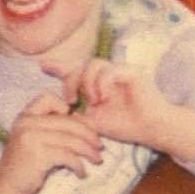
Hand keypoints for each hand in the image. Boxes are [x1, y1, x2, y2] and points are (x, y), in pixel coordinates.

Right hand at [0, 92, 105, 193]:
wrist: (5, 187)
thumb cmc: (24, 165)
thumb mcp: (33, 140)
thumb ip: (51, 128)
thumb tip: (86, 123)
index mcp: (25, 116)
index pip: (48, 98)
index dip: (66, 107)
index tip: (77, 123)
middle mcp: (27, 123)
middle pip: (68, 121)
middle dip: (89, 134)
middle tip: (99, 146)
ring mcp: (31, 138)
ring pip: (71, 139)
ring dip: (88, 151)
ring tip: (96, 160)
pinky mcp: (38, 155)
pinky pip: (68, 156)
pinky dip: (79, 165)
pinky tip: (82, 173)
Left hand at [66, 60, 194, 161]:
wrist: (151, 129)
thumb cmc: (126, 126)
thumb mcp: (94, 121)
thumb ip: (78, 114)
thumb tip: (59, 111)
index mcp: (98, 83)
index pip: (76, 70)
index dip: (59, 68)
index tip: (43, 67)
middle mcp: (107, 74)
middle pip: (81, 65)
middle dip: (71, 80)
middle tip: (72, 99)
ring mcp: (119, 71)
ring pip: (93, 63)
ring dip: (87, 83)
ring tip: (93, 102)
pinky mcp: (130, 72)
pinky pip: (109, 70)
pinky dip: (101, 84)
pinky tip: (103, 99)